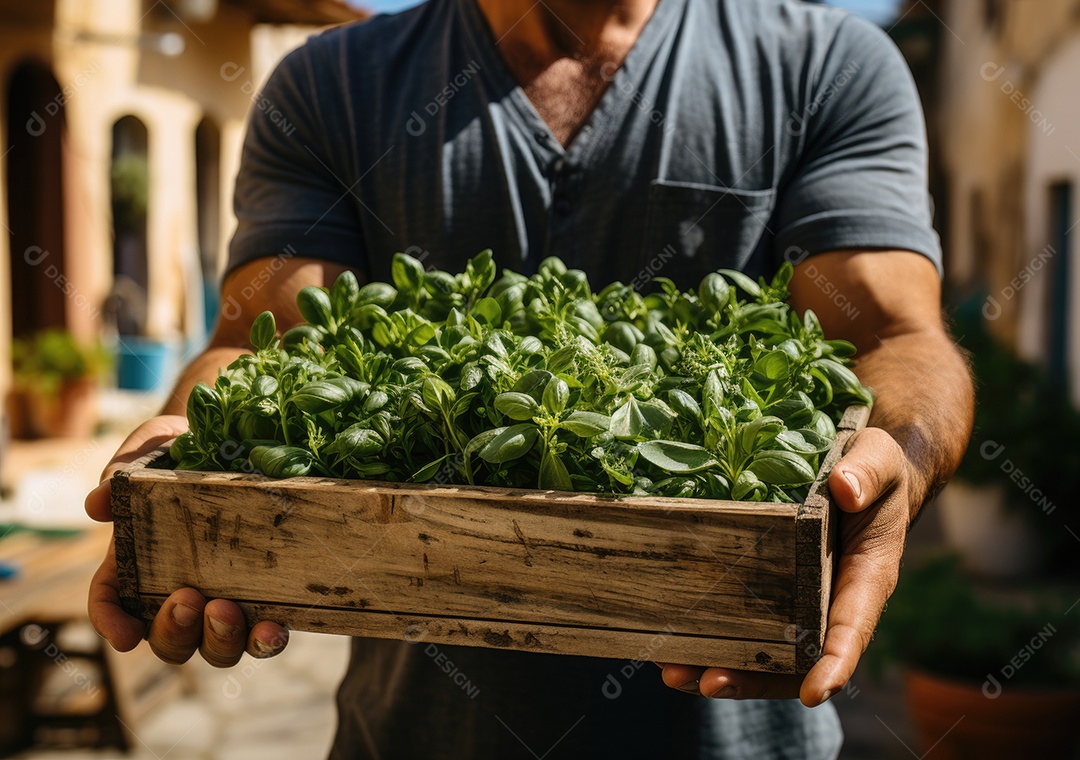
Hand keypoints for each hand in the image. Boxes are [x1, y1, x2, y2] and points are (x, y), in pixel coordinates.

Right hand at [86, 415, 289, 665]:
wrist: (236, 437)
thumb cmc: (179, 448)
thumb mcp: (149, 449)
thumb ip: (121, 472)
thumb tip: (97, 504)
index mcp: (136, 563)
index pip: (113, 604)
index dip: (113, 625)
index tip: (125, 636)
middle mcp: (178, 589)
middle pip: (169, 639)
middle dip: (173, 631)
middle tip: (186, 598)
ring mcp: (224, 597)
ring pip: (217, 647)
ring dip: (220, 640)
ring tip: (227, 611)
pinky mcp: (267, 595)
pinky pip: (265, 632)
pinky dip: (267, 639)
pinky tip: (273, 627)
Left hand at [660, 427, 911, 705]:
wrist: (861, 476)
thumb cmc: (874, 471)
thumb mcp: (877, 460)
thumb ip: (866, 473)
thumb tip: (844, 489)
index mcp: (866, 578)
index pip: (851, 628)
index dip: (833, 663)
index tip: (812, 693)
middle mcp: (831, 603)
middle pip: (796, 659)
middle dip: (754, 678)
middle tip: (708, 682)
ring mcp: (799, 603)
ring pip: (765, 653)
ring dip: (722, 667)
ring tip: (674, 674)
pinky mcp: (772, 593)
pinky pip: (747, 627)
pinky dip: (711, 640)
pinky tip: (669, 645)